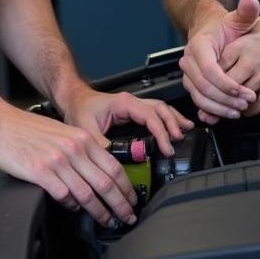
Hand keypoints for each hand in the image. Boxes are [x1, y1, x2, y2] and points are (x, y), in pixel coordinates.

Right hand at [0, 107, 139, 227]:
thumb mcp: (63, 132)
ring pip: (88, 193)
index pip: (114, 166)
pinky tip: (75, 210)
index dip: (126, 187)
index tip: (132, 199)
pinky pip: (63, 195)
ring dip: (100, 211)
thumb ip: (81, 149)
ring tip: (107, 221)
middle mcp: (74, 149)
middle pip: (106, 183)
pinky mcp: (40, 172)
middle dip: (120, 204)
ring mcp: (58, 161)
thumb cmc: (28, 128)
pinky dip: (72, 206)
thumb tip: (96, 171)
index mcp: (82, 138)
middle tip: (128, 217)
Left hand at [61, 85, 193, 157]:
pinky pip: (156, 112)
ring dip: (174, 119)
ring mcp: (134, 105)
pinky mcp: (134, 110)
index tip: (167, 147)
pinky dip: (168, 118)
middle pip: (160, 109)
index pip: (150, 116)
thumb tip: (115, 159)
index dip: (161, 132)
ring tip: (186, 130)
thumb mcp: (85, 127)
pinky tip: (175, 125)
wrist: (74, 99)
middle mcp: (132, 101)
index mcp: (124, 103)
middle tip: (178, 141)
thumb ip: (100, 143)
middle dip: (172, 124)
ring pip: (161, 108)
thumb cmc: (79, 109)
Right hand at [179, 0, 259, 124]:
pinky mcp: (191, 84)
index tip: (244, 91)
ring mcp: (188, 73)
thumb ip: (246, 12)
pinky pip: (199, 101)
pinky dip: (213, 109)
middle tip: (245, 104)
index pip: (209, 70)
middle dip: (225, 99)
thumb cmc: (225, 28)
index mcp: (199, 45)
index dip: (226, 84)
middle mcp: (189, 60)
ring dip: (219, 108)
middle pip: (204, 87)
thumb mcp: (238, 19)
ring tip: (238, 111)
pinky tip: (228, 112)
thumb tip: (251, 1)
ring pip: (199, 97)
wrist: (211, 31)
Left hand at [218, 10, 259, 115]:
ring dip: (231, 104)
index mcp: (240, 46)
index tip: (208, 80)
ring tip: (227, 103)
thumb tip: (213, 48)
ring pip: (237, 99)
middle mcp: (249, 62)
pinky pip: (254, 108)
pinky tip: (244, 105)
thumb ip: (231, 36)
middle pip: (224, 86)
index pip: (215, 68)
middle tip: (214, 96)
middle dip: (218, 93)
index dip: (210, 76)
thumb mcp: (251, 25)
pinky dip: (246, 110)